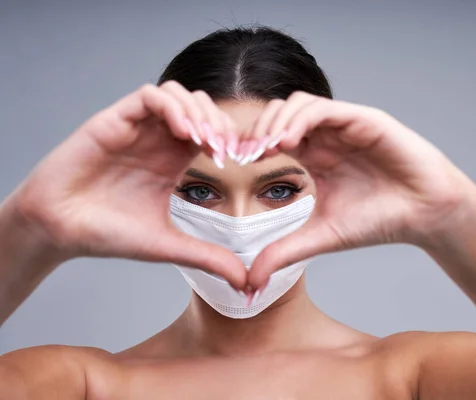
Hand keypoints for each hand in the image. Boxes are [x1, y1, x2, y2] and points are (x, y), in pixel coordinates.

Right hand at [13, 81, 246, 288]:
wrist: (60, 230)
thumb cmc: (108, 233)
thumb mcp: (167, 245)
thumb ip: (206, 257)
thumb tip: (244, 281)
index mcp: (172, 160)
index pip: (212, 131)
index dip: (231, 140)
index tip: (238, 162)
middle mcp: (157, 140)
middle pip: (201, 107)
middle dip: (220, 123)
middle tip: (225, 151)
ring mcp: (137, 128)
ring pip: (178, 95)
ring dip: (199, 112)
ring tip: (206, 141)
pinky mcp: (114, 120)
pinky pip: (150, 96)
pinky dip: (173, 107)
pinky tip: (184, 132)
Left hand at [244, 92, 475, 288]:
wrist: (425, 215)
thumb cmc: (378, 220)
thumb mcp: (322, 236)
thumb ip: (286, 251)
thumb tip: (250, 280)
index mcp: (314, 156)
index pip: (272, 138)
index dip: (250, 147)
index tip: (230, 166)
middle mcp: (326, 136)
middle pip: (277, 115)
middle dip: (255, 131)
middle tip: (239, 155)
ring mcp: (344, 125)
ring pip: (297, 105)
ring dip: (274, 122)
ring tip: (263, 150)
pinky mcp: (363, 119)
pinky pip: (323, 108)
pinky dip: (300, 120)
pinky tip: (286, 142)